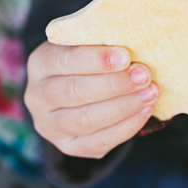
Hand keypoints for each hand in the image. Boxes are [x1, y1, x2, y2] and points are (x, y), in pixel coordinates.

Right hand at [22, 41, 156, 159]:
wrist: (79, 91)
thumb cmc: (88, 62)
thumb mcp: (85, 45)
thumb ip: (101, 42)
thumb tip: (133, 40)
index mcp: (39, 63)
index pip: (63, 60)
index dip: (95, 59)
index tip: (125, 55)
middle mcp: (37, 96)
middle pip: (74, 92)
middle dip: (113, 84)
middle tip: (144, 75)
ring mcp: (50, 125)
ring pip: (85, 120)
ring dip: (122, 107)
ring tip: (150, 93)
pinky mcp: (68, 147)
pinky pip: (98, 142)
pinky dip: (125, 128)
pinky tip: (144, 112)